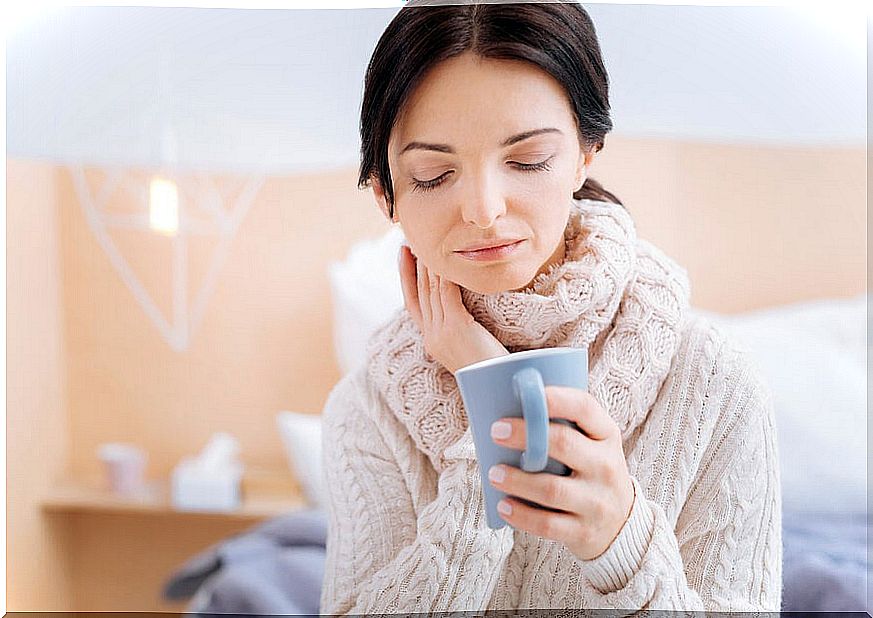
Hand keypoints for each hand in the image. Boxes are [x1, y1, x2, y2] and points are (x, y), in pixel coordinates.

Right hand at [398, 244, 508, 374]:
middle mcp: (431, 336)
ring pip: (430, 291)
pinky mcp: (456, 327)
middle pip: (418, 293)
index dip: (406, 278)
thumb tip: (460, 305)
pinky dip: (445, 277)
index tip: (404, 256)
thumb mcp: (468, 344)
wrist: (498, 384)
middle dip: (413, 266)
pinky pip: (447, 295)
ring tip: (426, 246)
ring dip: (428, 266)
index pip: (412, 304)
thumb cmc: (490, 366)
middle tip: (410, 242)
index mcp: (431, 341)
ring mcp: (441, 332)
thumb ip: (459, 326)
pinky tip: (446, 262)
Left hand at [486, 385, 635, 561]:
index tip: (522, 396)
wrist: (621, 523)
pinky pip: (548, 525)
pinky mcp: (583, 532)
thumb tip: (506, 403)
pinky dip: (521, 515)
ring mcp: (597, 501)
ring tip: (493, 474)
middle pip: (564, 444)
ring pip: (552, 489)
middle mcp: (606, 466)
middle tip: (495, 432)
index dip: (554, 398)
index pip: (584, 408)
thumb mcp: (592, 444)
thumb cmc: (591, 470)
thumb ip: (563, 425)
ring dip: (517, 480)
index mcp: (606, 435)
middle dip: (525, 435)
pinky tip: (503, 506)